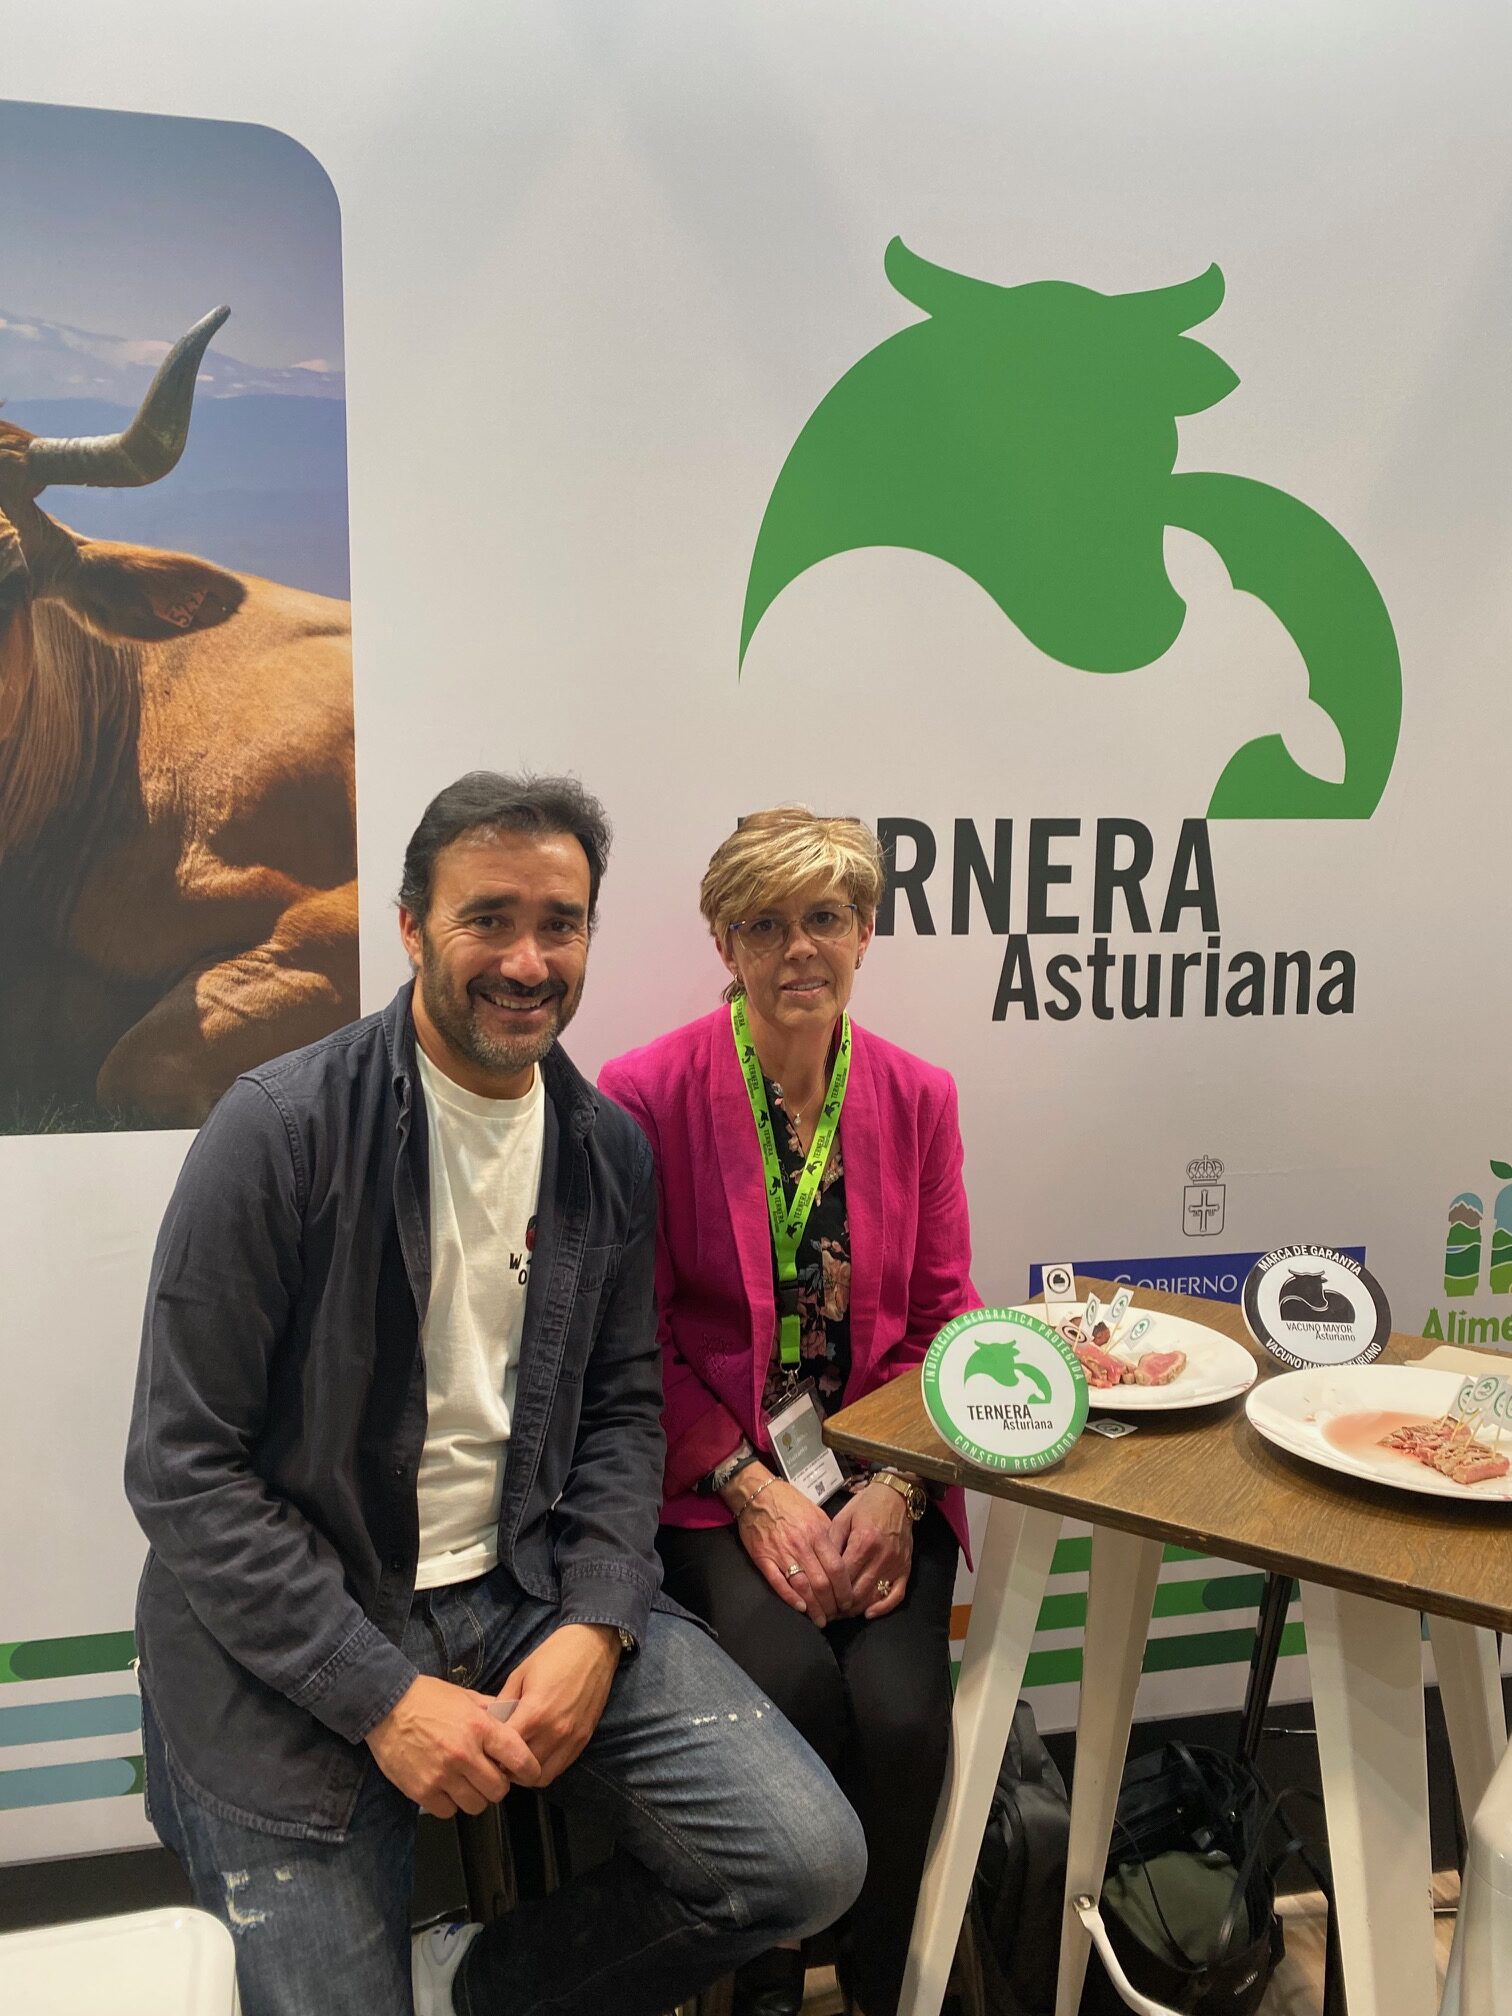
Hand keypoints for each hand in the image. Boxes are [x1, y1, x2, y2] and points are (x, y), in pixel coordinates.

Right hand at [366, 1674, 533, 1818]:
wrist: (386, 1706)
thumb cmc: (427, 1698)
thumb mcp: (466, 1696)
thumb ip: (492, 1711)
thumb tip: (515, 1719)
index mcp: (479, 1726)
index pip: (518, 1757)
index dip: (529, 1770)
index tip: (530, 1773)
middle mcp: (463, 1753)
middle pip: (498, 1790)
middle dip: (498, 1785)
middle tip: (490, 1776)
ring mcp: (441, 1775)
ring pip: (475, 1805)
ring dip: (475, 1797)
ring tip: (466, 1782)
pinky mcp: (421, 1791)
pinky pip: (448, 1812)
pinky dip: (450, 1804)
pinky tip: (446, 1788)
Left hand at [499, 1624, 621, 1787]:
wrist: (594, 1645)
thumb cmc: (553, 1655)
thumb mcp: (520, 1674)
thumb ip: (503, 1703)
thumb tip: (489, 1726)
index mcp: (534, 1713)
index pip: (505, 1750)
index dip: (491, 1752)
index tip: (484, 1748)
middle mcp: (553, 1733)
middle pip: (522, 1770)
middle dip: (506, 1767)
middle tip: (498, 1756)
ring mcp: (571, 1739)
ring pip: (542, 1777)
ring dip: (526, 1773)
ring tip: (518, 1759)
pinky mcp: (584, 1740)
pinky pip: (560, 1768)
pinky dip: (546, 1768)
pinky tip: (538, 1754)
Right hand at [729, 1468, 853, 1624]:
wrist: (757, 1494)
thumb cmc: (789, 1502)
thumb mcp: (816, 1513)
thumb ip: (830, 1536)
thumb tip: (843, 1558)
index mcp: (817, 1533)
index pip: (837, 1568)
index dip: (845, 1590)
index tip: (848, 1602)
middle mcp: (801, 1545)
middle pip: (821, 1583)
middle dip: (831, 1604)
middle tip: (836, 1616)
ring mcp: (781, 1553)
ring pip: (802, 1587)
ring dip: (814, 1608)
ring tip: (821, 1620)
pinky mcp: (763, 1558)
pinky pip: (778, 1583)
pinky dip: (790, 1598)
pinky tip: (800, 1608)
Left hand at [830, 1479, 913, 1617]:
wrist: (897, 1496)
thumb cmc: (867, 1505)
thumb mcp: (843, 1517)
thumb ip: (831, 1542)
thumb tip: (819, 1567)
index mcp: (863, 1542)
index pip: (842, 1577)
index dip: (828, 1591)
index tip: (817, 1598)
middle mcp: (881, 1557)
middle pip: (857, 1592)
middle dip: (840, 1605)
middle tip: (828, 1610)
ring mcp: (895, 1565)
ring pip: (873, 1597)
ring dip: (856, 1609)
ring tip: (842, 1612)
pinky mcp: (906, 1569)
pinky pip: (896, 1595)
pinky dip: (883, 1608)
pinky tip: (869, 1613)